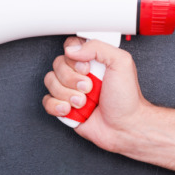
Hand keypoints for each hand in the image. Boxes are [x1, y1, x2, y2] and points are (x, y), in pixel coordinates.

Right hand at [42, 37, 151, 152]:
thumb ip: (98, 47)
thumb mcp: (121, 63)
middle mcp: (79, 73)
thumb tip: (73, 49)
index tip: (86, 68)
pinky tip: (70, 109)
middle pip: (57, 64)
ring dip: (67, 94)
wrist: (124, 128)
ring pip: (50, 81)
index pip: (70, 46)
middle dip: (72, 79)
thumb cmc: (126, 99)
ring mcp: (70, 89)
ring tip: (83, 102)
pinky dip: (57, 106)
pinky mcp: (63, 105)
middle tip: (88, 88)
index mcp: (92, 60)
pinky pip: (47, 100)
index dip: (74, 58)